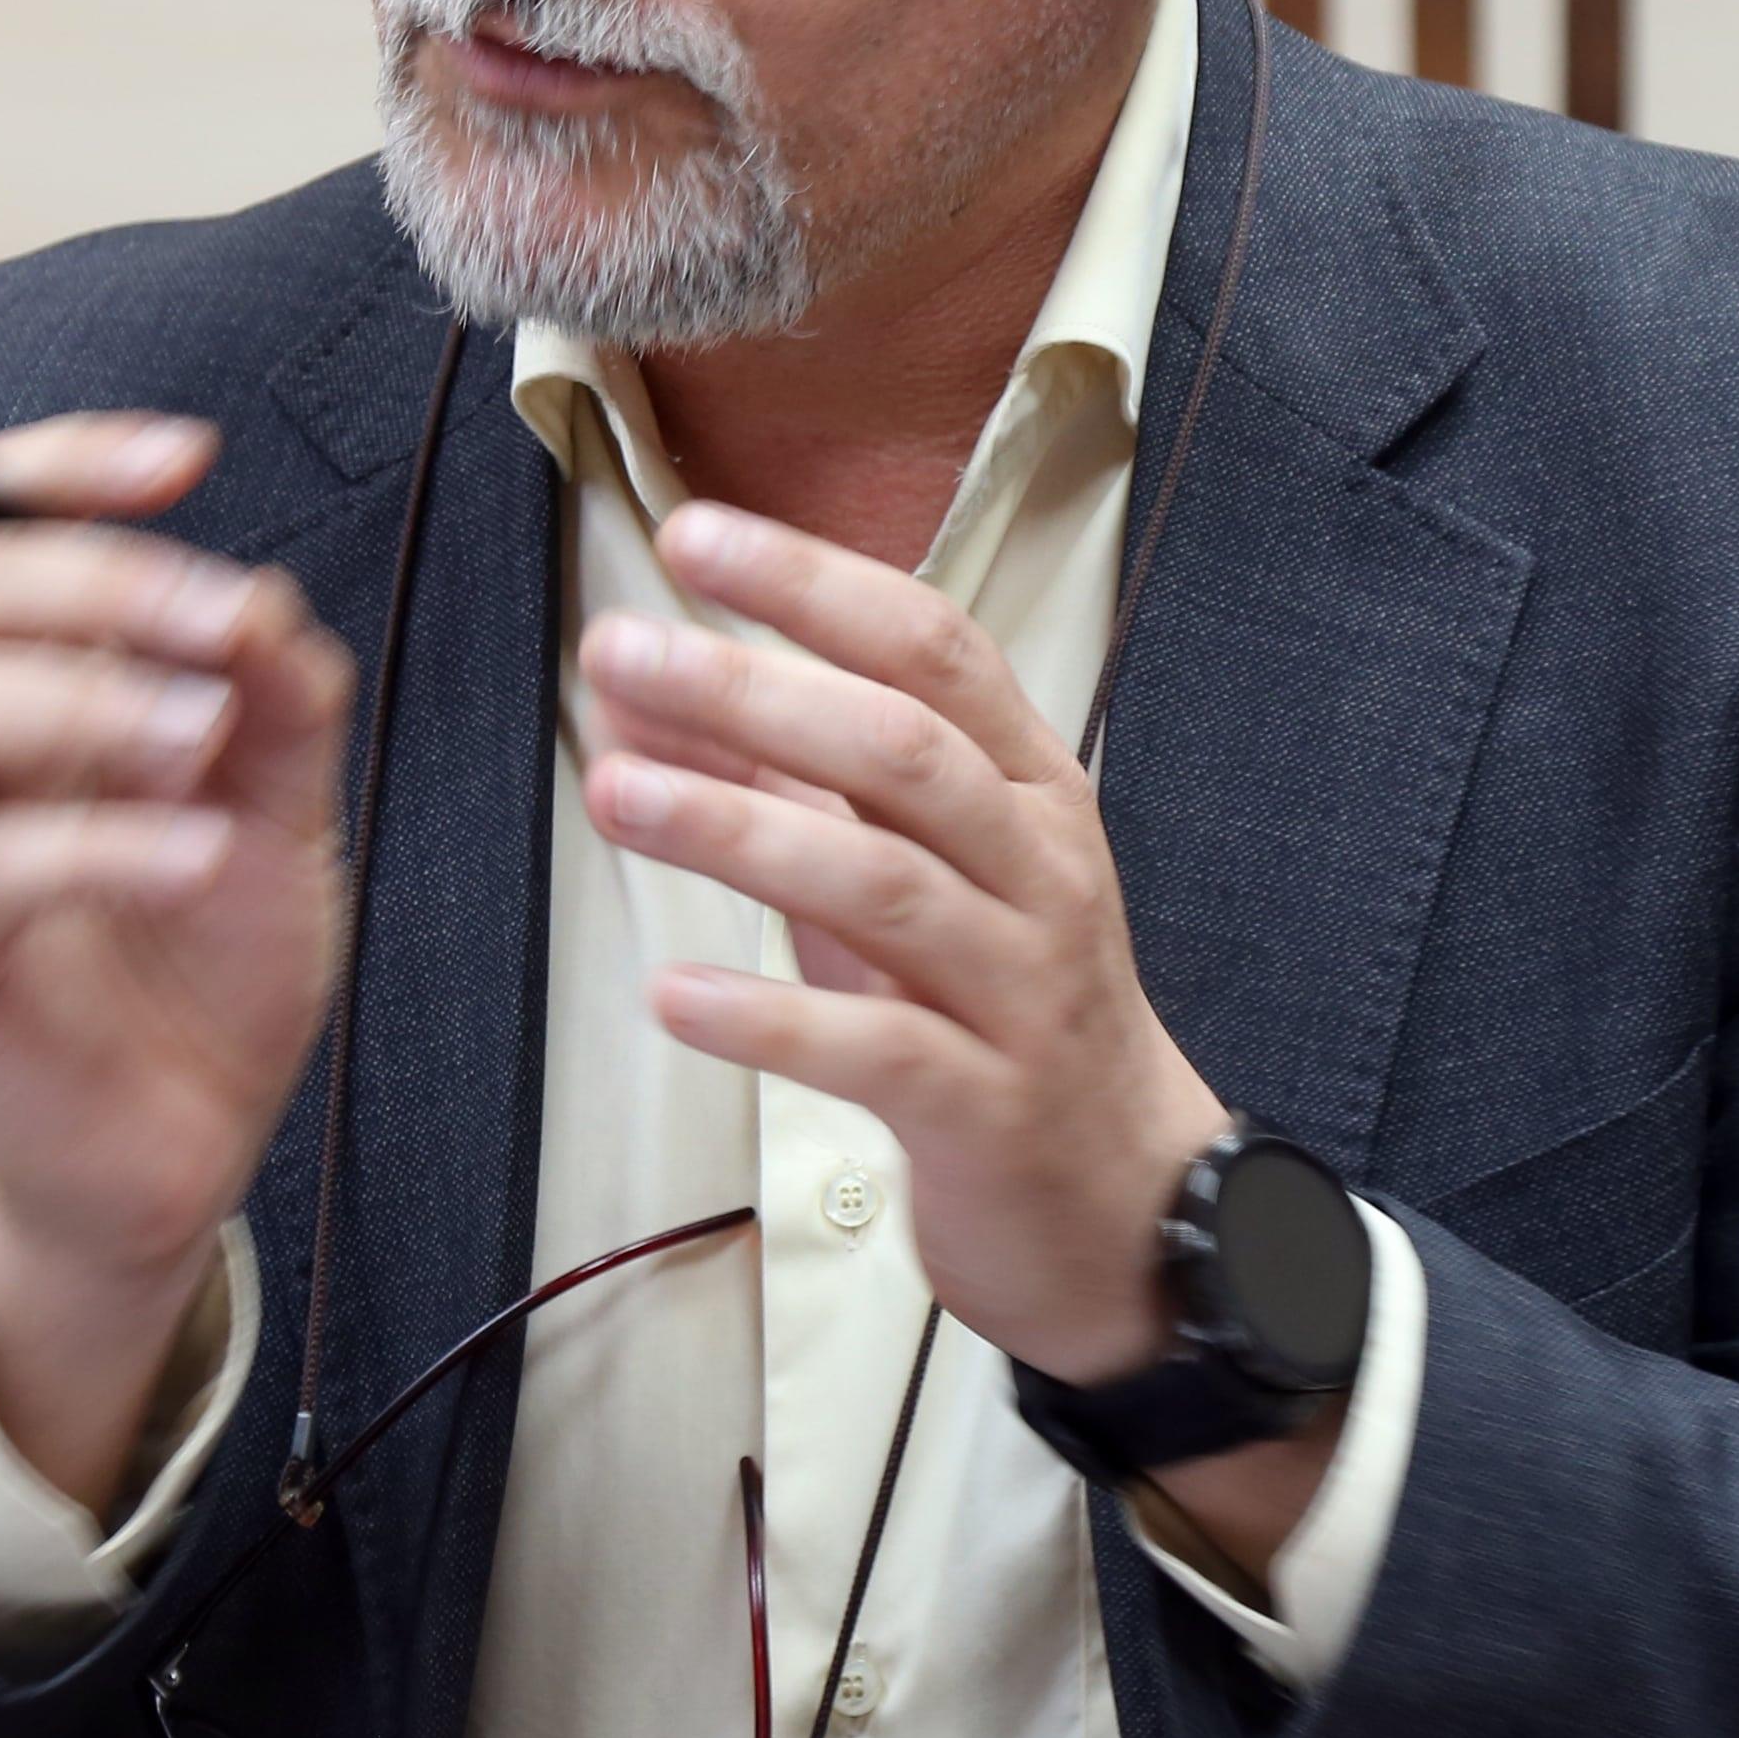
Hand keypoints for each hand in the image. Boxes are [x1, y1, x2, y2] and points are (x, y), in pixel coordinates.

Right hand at [0, 413, 354, 1506]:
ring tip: (199, 737)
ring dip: (78, 700)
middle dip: (89, 581)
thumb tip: (261, 600)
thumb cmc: (206, 967)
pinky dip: (98, 845)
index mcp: (16, 695)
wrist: (186, 1144)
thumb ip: (275, 701)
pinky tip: (197, 856)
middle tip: (218, 620)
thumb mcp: (279, 809)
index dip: (63, 470)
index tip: (182, 457)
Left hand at [579, 501, 1225, 1389]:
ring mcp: (1022, 990)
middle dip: (754, 687)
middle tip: (622, 648)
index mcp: (1028, 786)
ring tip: (613, 793)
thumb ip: (781, 780)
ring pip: (885, 885)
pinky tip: (672, 992)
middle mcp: (1037, 869)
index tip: (692, 534)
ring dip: (738, 830)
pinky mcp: (986, 1110)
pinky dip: (771, 1015)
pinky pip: (877, 1049)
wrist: (1125, 1203)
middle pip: (902, 749)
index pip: (930, 647)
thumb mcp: (899, 872)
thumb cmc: (994, 1004)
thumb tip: (641, 691)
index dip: (813, 584)